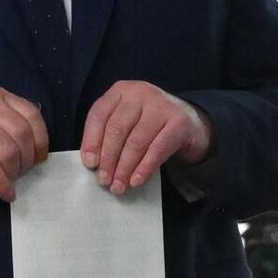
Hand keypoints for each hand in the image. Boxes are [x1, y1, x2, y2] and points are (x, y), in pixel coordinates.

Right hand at [0, 87, 48, 201]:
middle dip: (27, 160)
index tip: (40, 157)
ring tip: (9, 180)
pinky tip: (5, 193)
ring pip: (8, 152)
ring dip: (14, 173)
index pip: (32, 115)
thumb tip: (37, 150)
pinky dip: (2, 184)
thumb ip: (9, 123)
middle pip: (22, 135)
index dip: (41, 140)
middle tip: (21, 172)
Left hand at [81, 82, 211, 193]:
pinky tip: (136, 180)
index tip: (90, 164)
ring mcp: (161, 105)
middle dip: (108, 159)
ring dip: (125, 168)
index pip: (99, 115)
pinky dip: (145, 167)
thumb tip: (93, 163)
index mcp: (121, 91)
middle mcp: (140, 92)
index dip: (92, 141)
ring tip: (119, 186)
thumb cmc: (148, 125)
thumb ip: (108, 135)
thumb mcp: (126, 121)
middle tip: (104, 181)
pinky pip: (158, 148)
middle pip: (117, 129)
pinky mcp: (179, 121)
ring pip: (136, 141)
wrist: (188, 122)